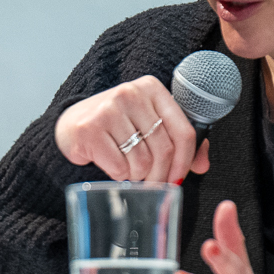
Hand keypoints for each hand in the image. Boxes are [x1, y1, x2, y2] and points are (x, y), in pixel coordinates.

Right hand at [54, 76, 210, 183]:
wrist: (71, 125)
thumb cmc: (116, 127)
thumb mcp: (148, 124)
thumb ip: (178, 140)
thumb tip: (202, 165)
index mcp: (152, 88)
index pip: (183, 131)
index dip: (185, 161)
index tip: (179, 178)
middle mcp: (131, 93)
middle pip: (164, 149)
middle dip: (161, 176)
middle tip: (154, 185)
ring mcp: (108, 109)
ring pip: (142, 162)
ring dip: (138, 176)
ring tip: (128, 169)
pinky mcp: (90, 129)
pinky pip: (119, 168)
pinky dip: (119, 175)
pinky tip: (111, 165)